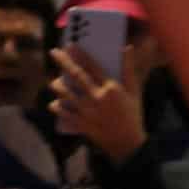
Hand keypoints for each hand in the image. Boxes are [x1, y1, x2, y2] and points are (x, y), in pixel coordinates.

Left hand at [52, 45, 146, 164]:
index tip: (71, 45)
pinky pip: (63, 113)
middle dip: (64, 62)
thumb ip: (128, 69)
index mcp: (110, 88)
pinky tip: (54, 103)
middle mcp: (96, 98)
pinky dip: (57, 107)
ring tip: (54, 80)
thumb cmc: (132, 114)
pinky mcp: (80, 124)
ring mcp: (86, 112)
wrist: (127, 143)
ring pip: (65, 94)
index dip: (80, 55)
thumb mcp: (134, 90)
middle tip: (54, 52)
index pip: (92, 67)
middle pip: (76, 76)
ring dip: (57, 85)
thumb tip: (126, 48)